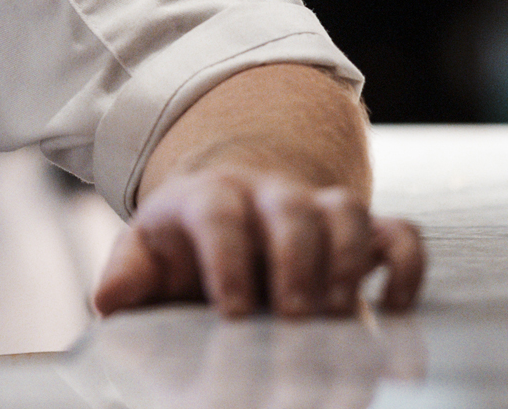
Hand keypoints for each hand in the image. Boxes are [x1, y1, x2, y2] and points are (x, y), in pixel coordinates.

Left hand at [92, 163, 423, 317]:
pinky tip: (396, 308)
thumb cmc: (184, 242)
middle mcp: (268, 194)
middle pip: (291, 209)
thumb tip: (107, 302)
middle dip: (296, 263)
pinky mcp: (362, 231)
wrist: (229, 210)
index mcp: (208, 196)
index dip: (228, 262)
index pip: (218, 215)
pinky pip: (399, 232)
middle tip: (296, 319)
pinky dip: (406, 266)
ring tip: (341, 315)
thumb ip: (128, 275)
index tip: (234, 314)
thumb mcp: (147, 253)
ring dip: (351, 262)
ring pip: (347, 211)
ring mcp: (319, 206)